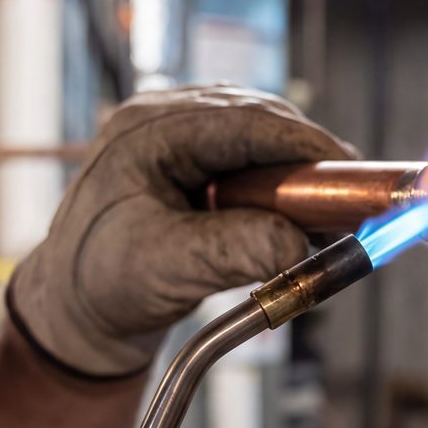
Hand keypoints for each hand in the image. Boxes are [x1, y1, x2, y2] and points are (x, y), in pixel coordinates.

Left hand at [9, 85, 350, 376]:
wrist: (76, 307)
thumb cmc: (103, 283)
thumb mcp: (168, 268)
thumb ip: (234, 250)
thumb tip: (298, 242)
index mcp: (146, 131)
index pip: (242, 120)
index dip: (304, 143)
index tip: (350, 170)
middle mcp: (162, 119)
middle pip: (258, 120)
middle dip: (308, 158)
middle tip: (351, 197)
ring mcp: (176, 136)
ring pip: (260, 137)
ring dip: (297, 172)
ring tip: (329, 212)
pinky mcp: (192, 160)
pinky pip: (251, 159)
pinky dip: (281, 185)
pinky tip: (300, 215)